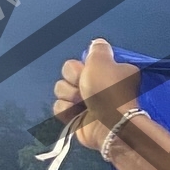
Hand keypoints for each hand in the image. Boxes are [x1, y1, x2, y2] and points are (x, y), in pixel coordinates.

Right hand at [52, 38, 140, 152]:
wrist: (110, 125)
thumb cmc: (109, 91)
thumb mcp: (103, 60)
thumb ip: (98, 49)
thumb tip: (98, 44)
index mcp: (107, 72)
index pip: (82, 61)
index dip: (81, 65)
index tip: (88, 69)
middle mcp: (97, 87)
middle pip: (68, 73)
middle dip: (73, 79)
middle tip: (85, 87)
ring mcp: (86, 103)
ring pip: (61, 90)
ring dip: (69, 95)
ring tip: (83, 103)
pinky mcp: (76, 118)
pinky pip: (59, 107)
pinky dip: (66, 111)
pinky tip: (77, 114)